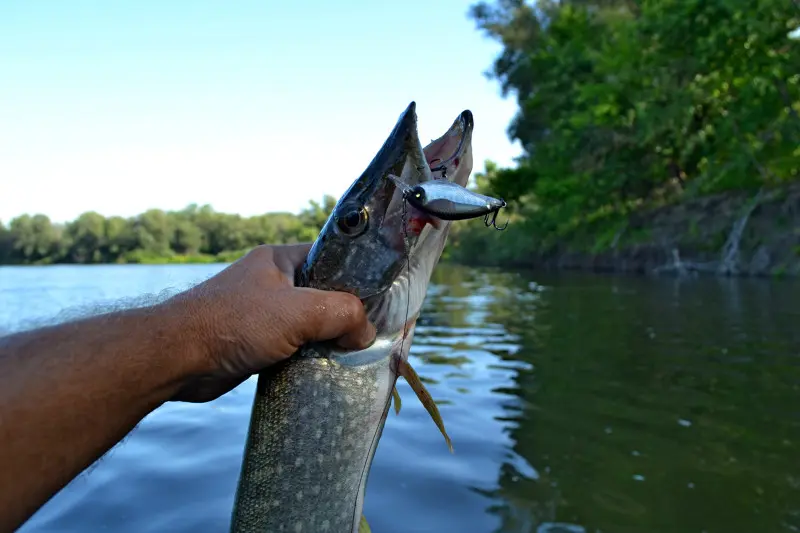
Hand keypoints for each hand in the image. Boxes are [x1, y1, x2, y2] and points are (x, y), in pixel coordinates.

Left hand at [165, 244, 375, 401]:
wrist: (178, 359)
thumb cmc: (234, 323)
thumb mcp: (299, 311)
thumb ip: (342, 313)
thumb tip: (365, 333)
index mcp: (280, 259)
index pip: (332, 260)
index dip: (357, 278)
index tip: (382, 301)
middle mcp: (272, 282)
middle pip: (323, 295)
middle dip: (345, 315)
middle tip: (370, 334)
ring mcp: (262, 313)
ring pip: (309, 324)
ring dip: (327, 340)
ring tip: (353, 355)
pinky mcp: (256, 342)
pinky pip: (294, 346)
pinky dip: (309, 357)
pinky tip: (326, 370)